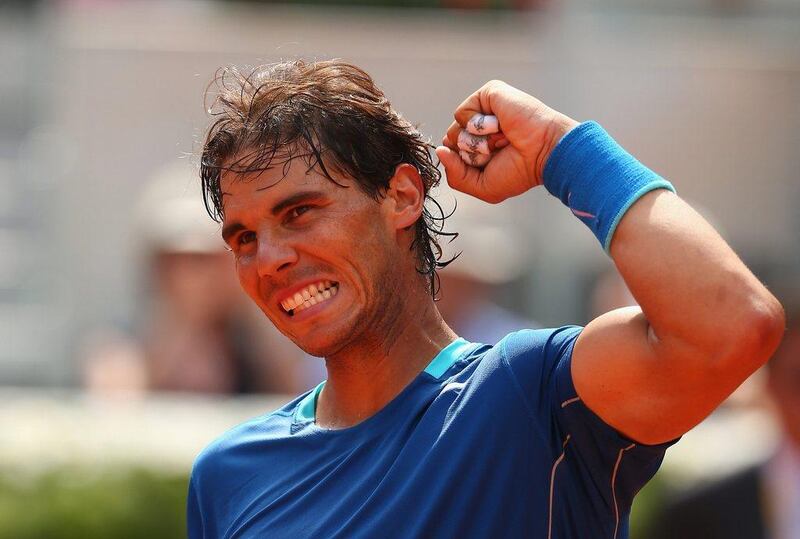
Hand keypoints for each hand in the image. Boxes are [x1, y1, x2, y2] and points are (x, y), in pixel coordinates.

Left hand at [436, 80, 578, 203]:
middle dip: (471, 153)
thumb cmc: (520, 171)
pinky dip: (479, 125)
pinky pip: (463, 112)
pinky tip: (500, 126)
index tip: (491, 164)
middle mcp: (480, 126)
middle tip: (498, 150)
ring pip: (455, 127)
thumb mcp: (482, 186)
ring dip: (477, 141)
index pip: (451, 152)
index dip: (464, 162)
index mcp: (479, 144)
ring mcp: (484, 109)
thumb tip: (440, 150)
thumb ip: (455, 175)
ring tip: (502, 138)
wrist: (544, 154)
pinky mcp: (489, 94)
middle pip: (451, 140)